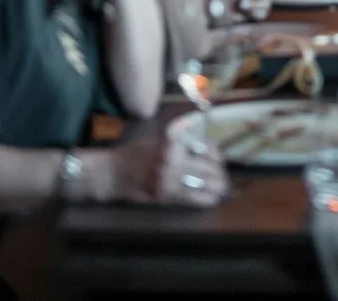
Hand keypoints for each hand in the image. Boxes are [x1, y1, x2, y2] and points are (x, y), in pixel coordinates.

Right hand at [92, 130, 227, 206]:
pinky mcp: (163, 196)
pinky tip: (212, 200)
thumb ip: (181, 140)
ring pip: (200, 183)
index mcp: (172, 142)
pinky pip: (188, 198)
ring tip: (223, 189)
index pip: (204, 147)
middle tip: (225, 177)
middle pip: (205, 166)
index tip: (220, 159)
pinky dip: (203, 199)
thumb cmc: (136, 153)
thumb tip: (204, 146)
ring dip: (215, 187)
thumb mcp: (159, 138)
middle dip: (218, 173)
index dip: (215, 155)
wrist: (113, 173)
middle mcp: (172, 160)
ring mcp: (168, 179)